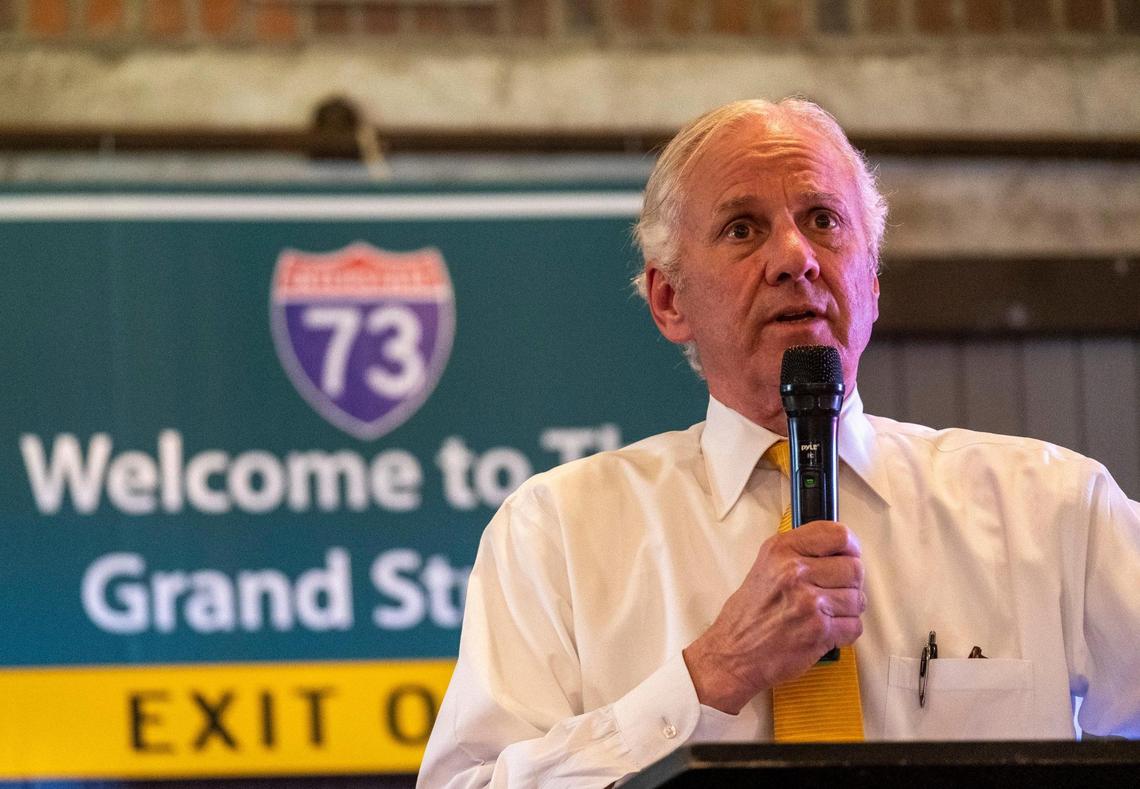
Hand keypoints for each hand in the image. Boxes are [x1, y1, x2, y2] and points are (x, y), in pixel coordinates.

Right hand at [682, 520, 864, 713]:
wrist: (733, 654)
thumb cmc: (748, 616)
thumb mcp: (765, 566)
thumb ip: (800, 553)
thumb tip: (840, 551)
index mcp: (781, 550)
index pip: (838, 535)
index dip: (850, 548)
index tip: (849, 556)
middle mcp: (794, 572)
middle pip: (854, 568)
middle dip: (850, 583)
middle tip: (834, 591)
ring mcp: (808, 602)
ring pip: (858, 598)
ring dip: (847, 610)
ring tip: (825, 614)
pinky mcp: (819, 631)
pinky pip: (855, 626)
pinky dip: (845, 631)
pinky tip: (825, 630)